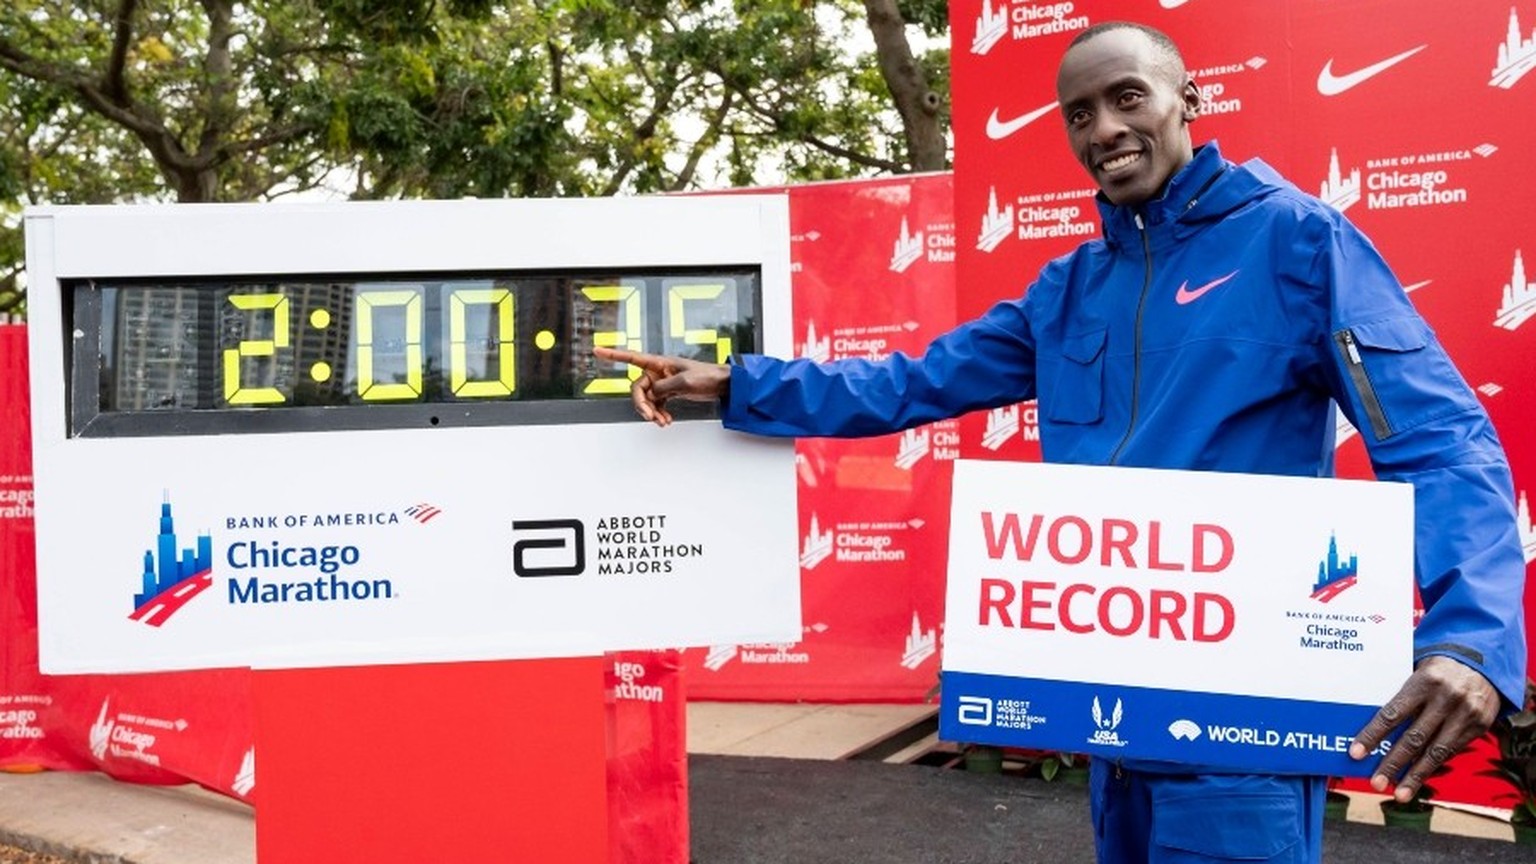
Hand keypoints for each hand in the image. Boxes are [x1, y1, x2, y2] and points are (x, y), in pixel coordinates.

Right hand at [593, 347, 729, 426]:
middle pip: (638, 389)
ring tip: (663, 422)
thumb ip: (663, 387)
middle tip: (650, 417)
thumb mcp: (683, 381)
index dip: (612, 355)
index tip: (596, 350)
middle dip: (642, 404)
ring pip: (647, 400)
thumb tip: (651, 394)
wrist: (722, 384)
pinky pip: (657, 404)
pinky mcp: (670, 392)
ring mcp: (663, 382)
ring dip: (652, 412)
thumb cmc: (706, 376)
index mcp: (658, 363)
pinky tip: (666, 421)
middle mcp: (658, 372)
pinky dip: (659, 414)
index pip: (631, 357)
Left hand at [1349, 655, 1500, 801]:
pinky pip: (1451, 751)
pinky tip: (1418, 779)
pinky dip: (1433, 766)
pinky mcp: (1478, 727)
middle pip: (1414, 738)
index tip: (1356, 753)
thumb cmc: (1437, 670)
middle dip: (1392, 763)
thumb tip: (1368, 722)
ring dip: (1415, 775)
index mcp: (1424, 681)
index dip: (1373, 735)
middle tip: (1375, 782)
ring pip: (1435, 752)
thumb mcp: (1417, 671)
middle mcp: (1445, 699)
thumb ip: (1399, 694)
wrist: (1484, 663)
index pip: (1392, 713)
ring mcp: (1464, 715)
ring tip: (1399, 794)